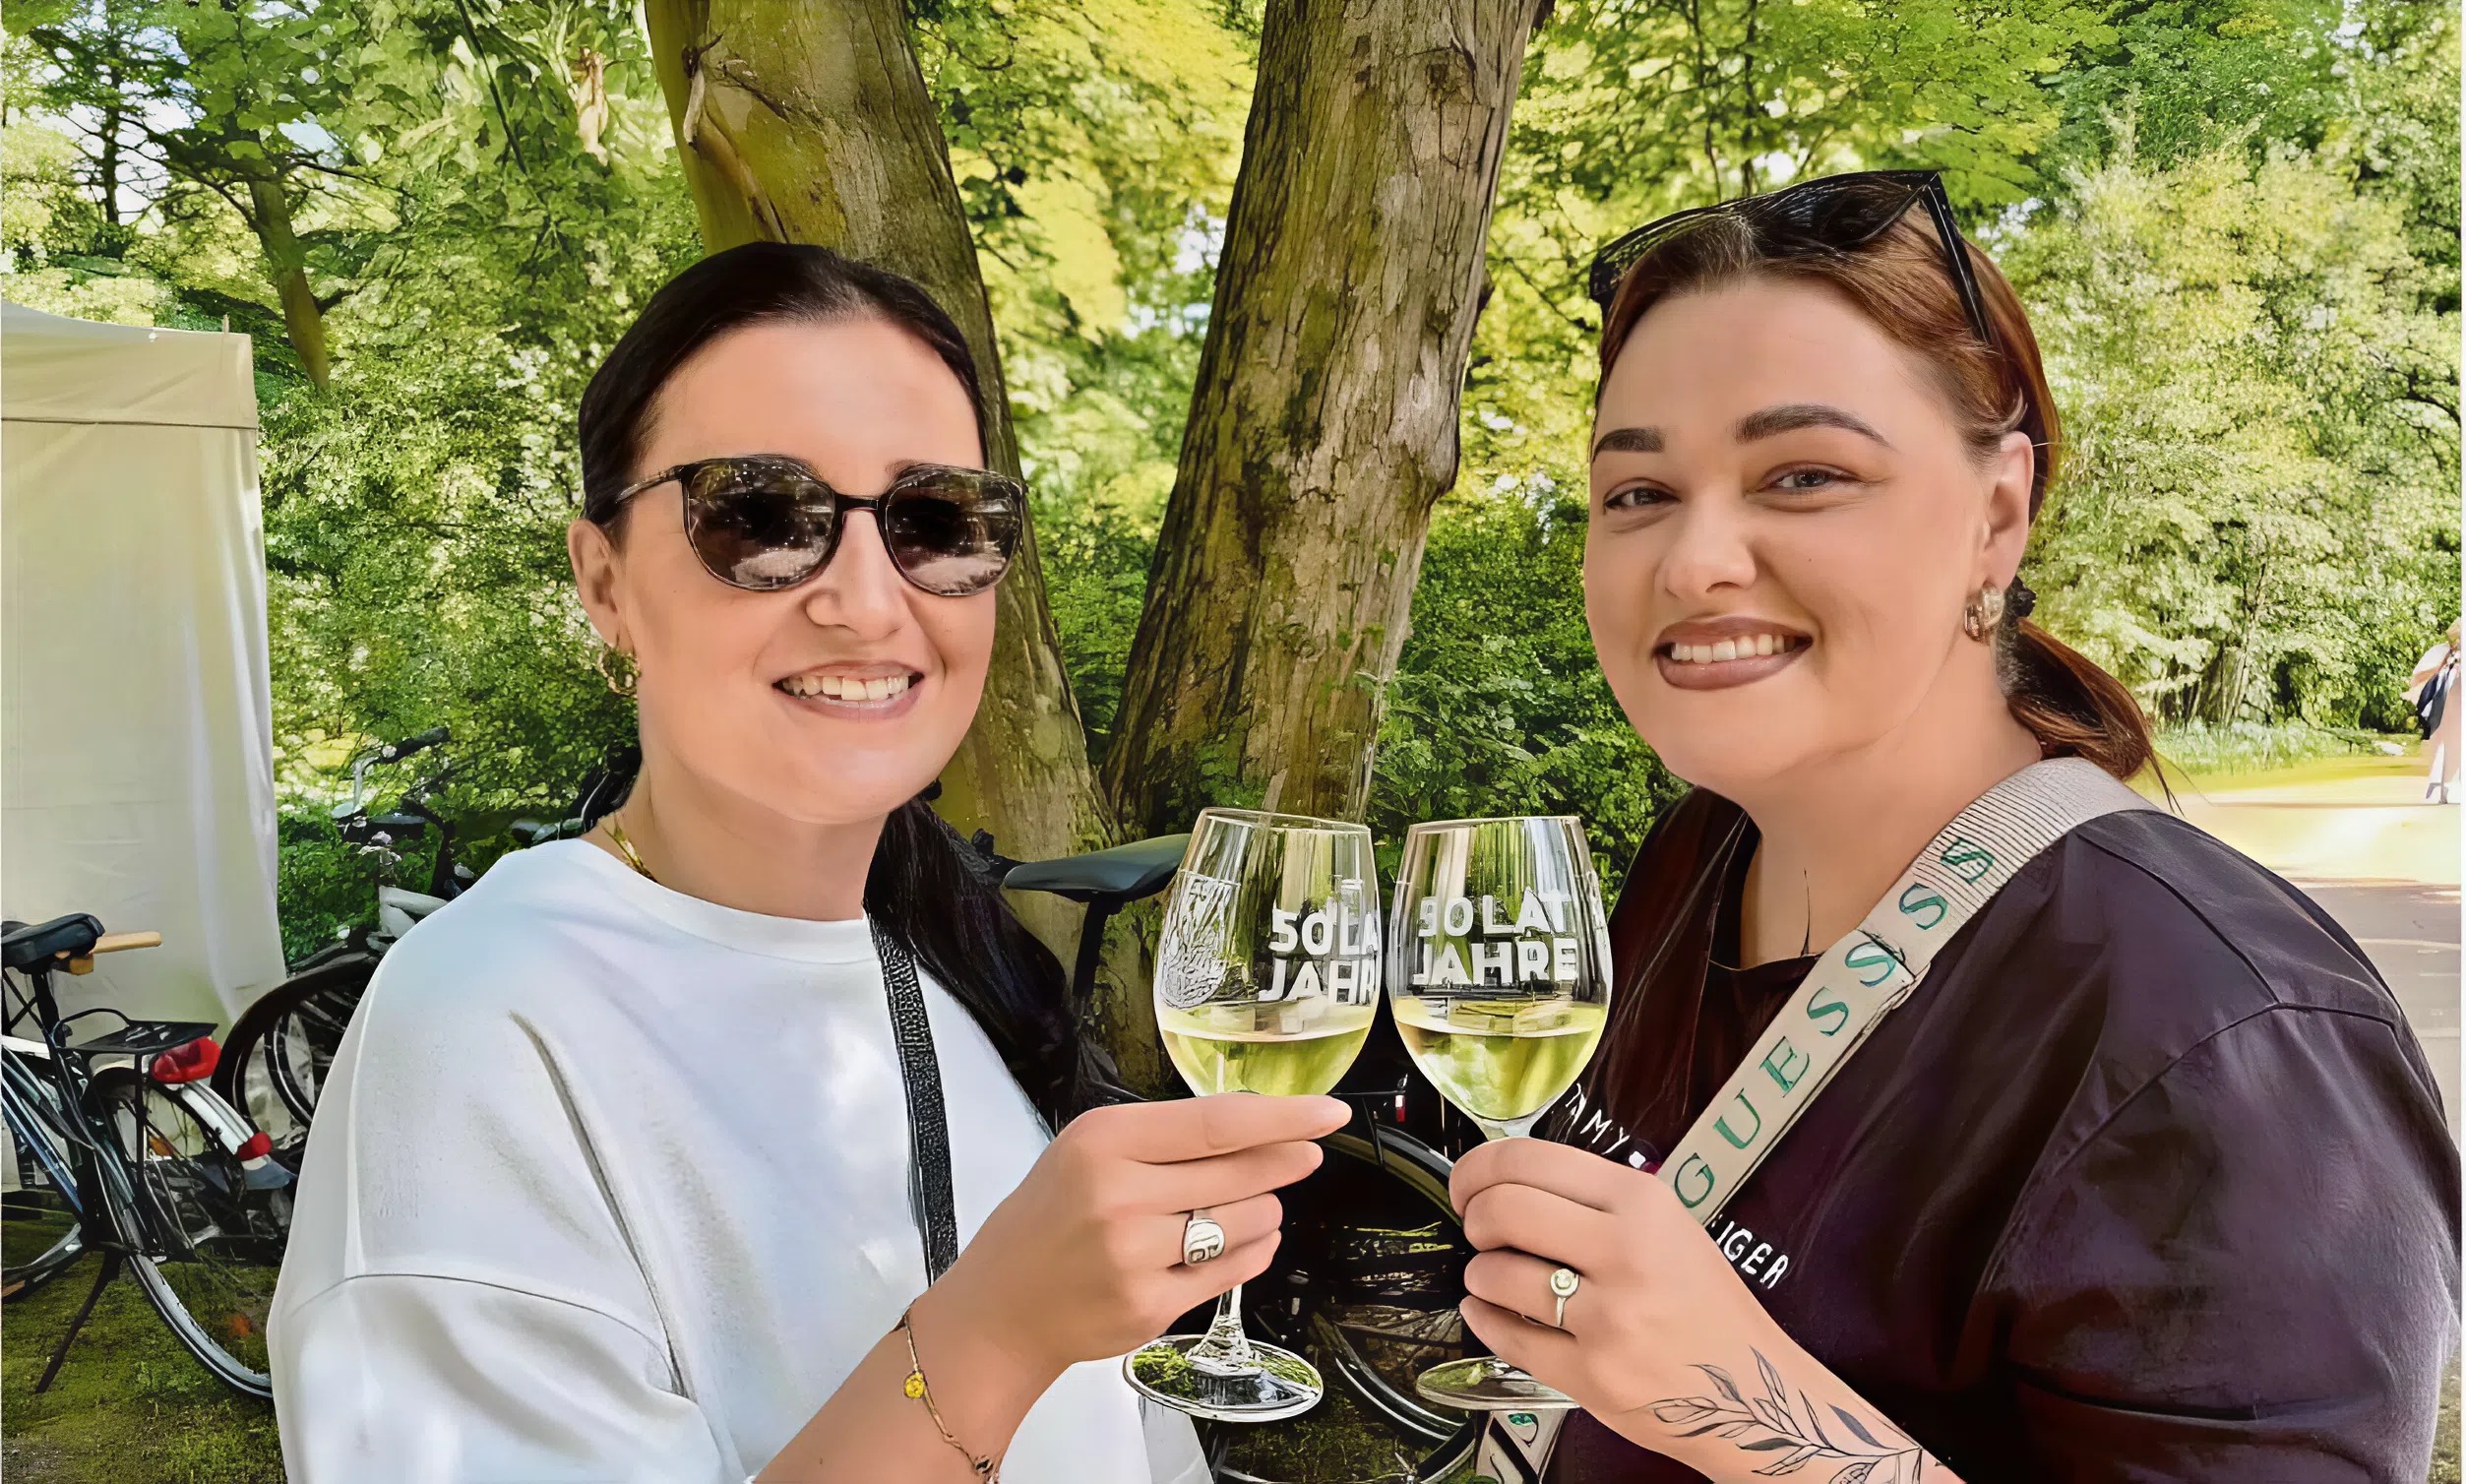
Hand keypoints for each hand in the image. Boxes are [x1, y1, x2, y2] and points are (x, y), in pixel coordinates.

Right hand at [928, 1093, 1348, 1379]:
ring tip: (1246, 1206)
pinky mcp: (1151, 1307)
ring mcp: (1136, 1257)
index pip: (1218, 1123)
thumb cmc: (1049, 1218)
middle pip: (1241, 1172)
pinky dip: (1252, 1252)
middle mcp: (1120, 1196)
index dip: (1285, 1117)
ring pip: (1248, 1222)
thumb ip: (1165, 1136)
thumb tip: (1261, 1124)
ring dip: (1264, 1210)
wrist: (1001, 1308)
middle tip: (1305, 1155)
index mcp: (1103, 1141)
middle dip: (1285, 1162)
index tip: (1329, 1113)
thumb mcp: (1087, 1151)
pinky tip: (1243, 1241)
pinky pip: (1234, 1271)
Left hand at [1450, 1137, 1785, 1429]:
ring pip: (1495, 1274)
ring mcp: (1607, 1318)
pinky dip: (1482, 1317)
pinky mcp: (1590, 1374)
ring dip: (1479, 1272)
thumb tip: (1509, 1180)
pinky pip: (1505, 1336)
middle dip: (1473, 1217)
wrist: (1751, 1392)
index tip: (1468, 1183)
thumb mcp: (1669, 1226)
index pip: (1529, 1160)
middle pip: (1502, 1210)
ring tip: (1492, 1275)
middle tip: (1478, 1228)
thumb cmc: (1705, 1306)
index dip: (1478, 1167)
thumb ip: (1597, 1201)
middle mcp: (1625, 1253)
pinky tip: (1487, 1310)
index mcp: (1643, 1204)